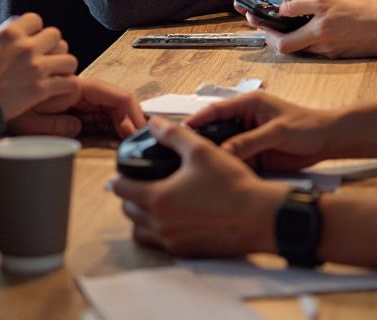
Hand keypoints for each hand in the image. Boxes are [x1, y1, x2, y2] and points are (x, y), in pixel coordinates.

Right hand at [0, 13, 77, 121]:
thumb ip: (5, 35)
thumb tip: (18, 28)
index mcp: (10, 33)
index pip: (36, 20)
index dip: (35, 30)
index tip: (32, 41)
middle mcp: (25, 47)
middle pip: (56, 35)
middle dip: (53, 46)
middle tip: (46, 58)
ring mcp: (35, 67)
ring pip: (69, 59)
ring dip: (64, 66)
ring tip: (57, 74)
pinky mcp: (40, 89)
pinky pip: (70, 82)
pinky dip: (68, 86)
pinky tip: (61, 89)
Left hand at [9, 77, 145, 138]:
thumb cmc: (11, 106)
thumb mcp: (29, 120)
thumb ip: (55, 124)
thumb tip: (78, 127)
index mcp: (76, 88)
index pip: (115, 96)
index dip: (131, 113)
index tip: (137, 132)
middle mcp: (83, 89)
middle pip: (118, 101)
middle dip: (132, 120)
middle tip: (137, 143)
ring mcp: (81, 97)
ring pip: (113, 107)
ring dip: (124, 123)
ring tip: (129, 143)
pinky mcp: (76, 105)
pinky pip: (102, 113)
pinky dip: (113, 124)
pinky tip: (116, 137)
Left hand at [111, 118, 284, 256]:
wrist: (258, 216)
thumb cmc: (231, 184)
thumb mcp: (200, 150)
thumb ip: (173, 135)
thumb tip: (154, 123)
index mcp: (159, 199)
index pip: (122, 190)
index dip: (118, 177)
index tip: (120, 172)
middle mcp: (162, 225)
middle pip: (129, 212)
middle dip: (128, 197)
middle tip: (136, 183)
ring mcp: (174, 242)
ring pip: (141, 232)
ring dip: (140, 217)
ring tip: (151, 201)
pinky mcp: (188, 252)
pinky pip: (160, 244)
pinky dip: (158, 231)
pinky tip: (172, 217)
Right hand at [185, 92, 339, 171]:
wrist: (327, 141)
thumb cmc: (308, 126)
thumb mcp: (278, 132)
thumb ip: (251, 141)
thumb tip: (225, 152)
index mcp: (249, 103)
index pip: (217, 110)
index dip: (198, 119)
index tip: (181, 130)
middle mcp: (245, 120)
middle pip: (217, 130)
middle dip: (202, 142)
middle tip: (184, 155)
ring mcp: (249, 138)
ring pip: (224, 148)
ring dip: (215, 158)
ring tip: (197, 170)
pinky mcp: (254, 154)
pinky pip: (236, 161)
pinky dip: (228, 169)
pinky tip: (218, 179)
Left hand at [245, 0, 376, 58]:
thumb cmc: (367, 6)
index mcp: (324, 6)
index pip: (288, 10)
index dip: (276, 9)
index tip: (273, 7)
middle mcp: (322, 28)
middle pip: (283, 42)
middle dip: (266, 35)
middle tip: (258, 25)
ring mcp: (327, 45)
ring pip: (295, 49)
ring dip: (282, 39)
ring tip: (274, 29)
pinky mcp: (333, 55)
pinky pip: (309, 51)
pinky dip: (301, 42)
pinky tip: (300, 33)